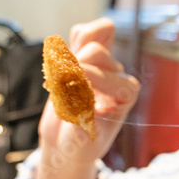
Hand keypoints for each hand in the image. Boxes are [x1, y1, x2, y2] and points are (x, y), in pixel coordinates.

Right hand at [35, 18, 139, 178]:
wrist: (66, 145)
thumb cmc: (78, 146)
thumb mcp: (78, 142)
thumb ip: (79, 120)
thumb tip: (73, 96)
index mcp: (125, 95)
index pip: (110, 74)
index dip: (86, 77)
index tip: (64, 88)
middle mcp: (117, 76)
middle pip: (96, 53)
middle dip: (72, 67)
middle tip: (53, 89)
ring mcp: (101, 64)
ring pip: (91, 36)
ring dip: (67, 53)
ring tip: (53, 76)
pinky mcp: (84, 56)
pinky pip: (81, 33)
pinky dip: (65, 43)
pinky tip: (54, 63)